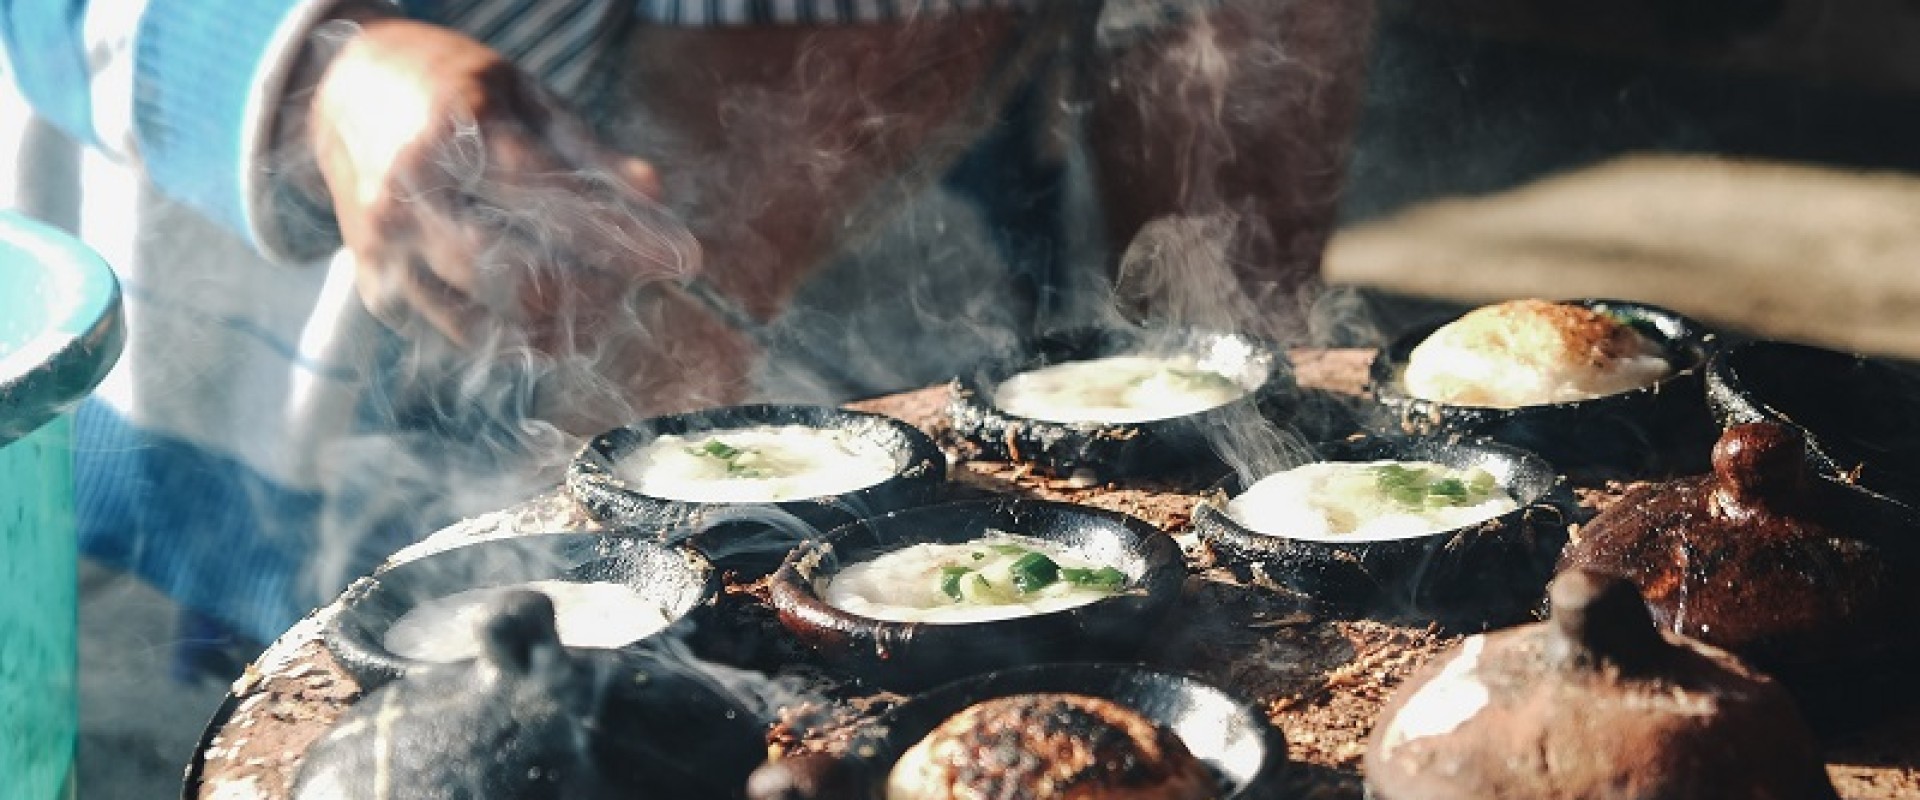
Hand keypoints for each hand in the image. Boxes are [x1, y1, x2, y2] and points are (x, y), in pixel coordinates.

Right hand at [302, 16, 700, 350]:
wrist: (344, 95)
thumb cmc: (456, 93)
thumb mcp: (527, 99)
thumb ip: (589, 156)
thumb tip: (654, 200)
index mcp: (454, 133)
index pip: (554, 203)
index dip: (624, 241)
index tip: (682, 262)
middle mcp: (411, 195)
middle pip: (525, 278)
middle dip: (595, 295)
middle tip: (631, 291)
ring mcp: (388, 250)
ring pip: (495, 321)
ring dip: (563, 328)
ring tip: (598, 312)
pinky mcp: (379, 291)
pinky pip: (463, 337)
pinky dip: (515, 336)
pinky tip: (546, 319)